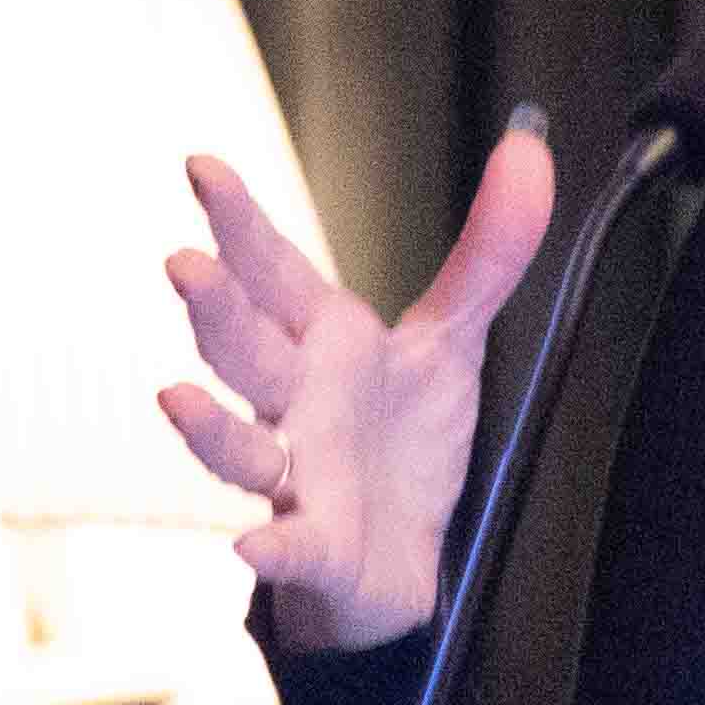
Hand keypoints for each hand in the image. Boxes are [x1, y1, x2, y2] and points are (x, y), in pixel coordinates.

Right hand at [158, 114, 559, 651]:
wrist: (401, 555)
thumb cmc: (402, 440)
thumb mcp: (451, 339)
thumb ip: (486, 252)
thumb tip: (528, 149)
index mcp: (323, 343)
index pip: (273, 273)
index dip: (240, 223)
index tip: (203, 167)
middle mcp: (296, 403)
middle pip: (246, 352)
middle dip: (216, 311)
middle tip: (185, 265)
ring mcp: (299, 476)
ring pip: (243, 449)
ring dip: (210, 428)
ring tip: (175, 398)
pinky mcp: (319, 546)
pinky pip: (293, 547)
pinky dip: (276, 548)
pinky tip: (252, 546)